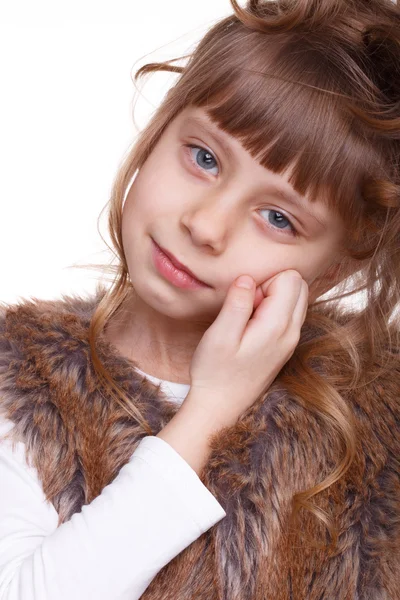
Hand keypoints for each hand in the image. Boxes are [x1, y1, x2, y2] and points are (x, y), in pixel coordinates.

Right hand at [187, 270, 308, 428]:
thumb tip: (248, 277)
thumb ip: (237, 303)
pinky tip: (252, 327)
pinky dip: (274, 311)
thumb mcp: (220, 335)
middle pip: (299, 284)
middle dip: (272, 285)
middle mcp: (292, 332)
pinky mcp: (285, 346)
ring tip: (248, 318)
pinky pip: (290, 313)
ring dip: (273, 297)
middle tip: (247, 306)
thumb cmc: (215, 372)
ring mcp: (291, 340)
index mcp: (278, 326)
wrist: (220, 407)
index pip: (290, 277)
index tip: (245, 300)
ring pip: (297, 298)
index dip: (264, 280)